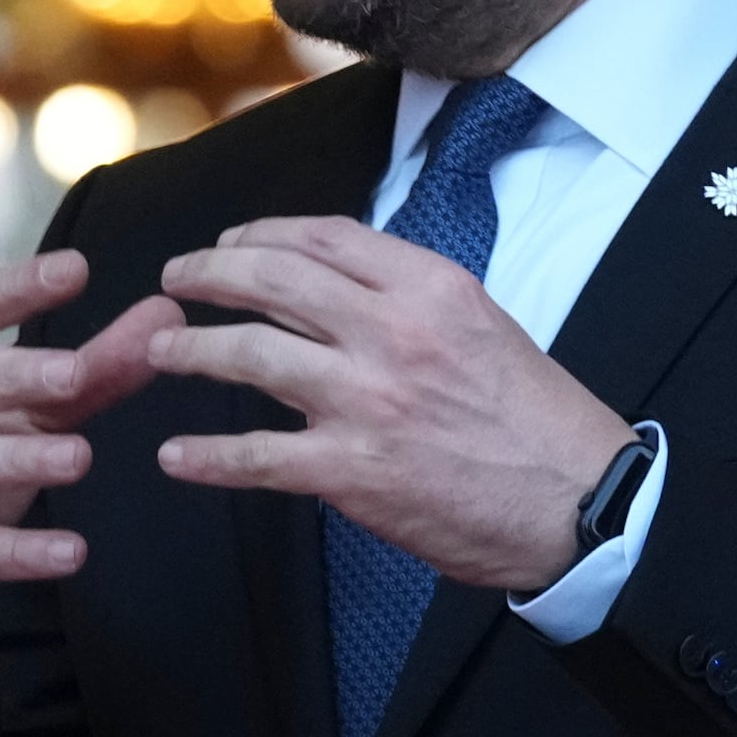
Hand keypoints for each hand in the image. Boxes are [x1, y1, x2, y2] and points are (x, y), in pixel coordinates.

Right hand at [0, 251, 183, 679]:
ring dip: (13, 458)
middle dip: (8, 373)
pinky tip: (72, 553)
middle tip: (76, 372)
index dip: (15, 288)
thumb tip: (168, 316)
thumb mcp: (22, 415)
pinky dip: (17, 551)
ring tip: (81, 458)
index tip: (78, 269)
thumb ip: (92, 371)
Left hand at [147, 217, 632, 592]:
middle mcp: (392, 332)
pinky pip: (256, 456)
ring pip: (249, 355)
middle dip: (206, 274)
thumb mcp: (480, 323)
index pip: (322, 237)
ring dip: (188, 350)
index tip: (227, 243)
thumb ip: (407, 299)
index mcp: (429, 288)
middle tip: (172, 280)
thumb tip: (333, 285)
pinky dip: (206, 457)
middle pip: (271, 279)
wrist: (579, 502)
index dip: (258, 234)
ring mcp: (367, 401)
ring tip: (158, 351)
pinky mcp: (351, 471)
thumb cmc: (536, 418)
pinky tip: (176, 456)